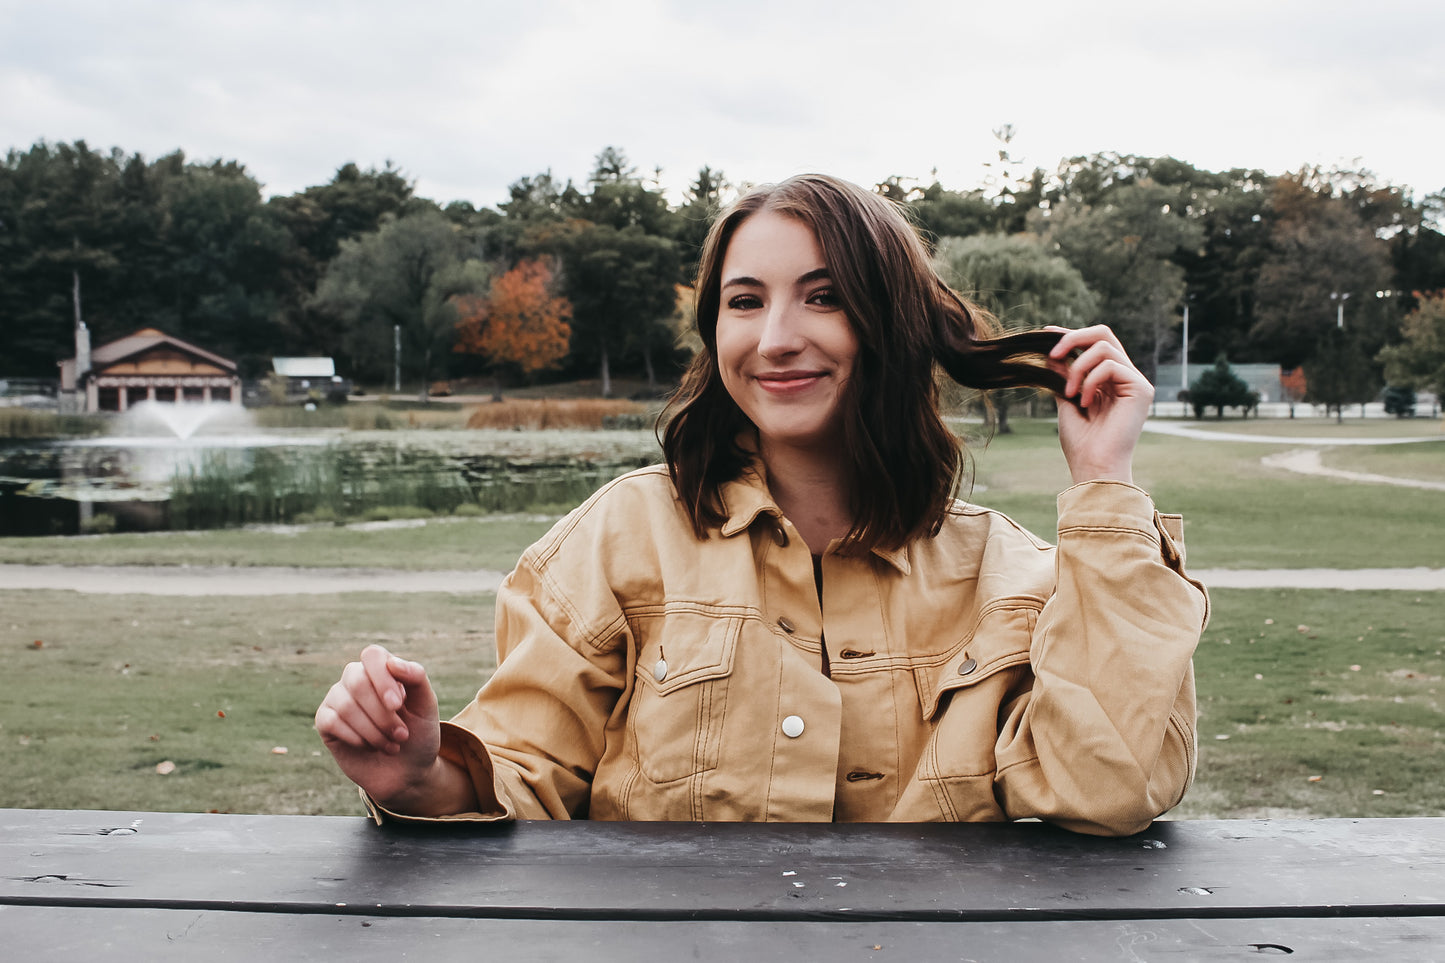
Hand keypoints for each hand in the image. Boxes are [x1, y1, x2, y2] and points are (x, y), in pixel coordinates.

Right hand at [315, 644, 442, 807]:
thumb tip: (392, 662)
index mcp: (381, 669)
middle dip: (382, 714)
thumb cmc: (418, 733)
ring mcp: (338, 698)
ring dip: (374, 731)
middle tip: (402, 735)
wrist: (407, 771)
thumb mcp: (426, 705)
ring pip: (346, 705)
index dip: (383, 679)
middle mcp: (356, 678)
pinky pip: (331, 722)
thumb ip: (416, 677)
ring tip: (391, 745)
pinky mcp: (325, 721)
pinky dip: (356, 738)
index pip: (372, 655)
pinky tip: (369, 747)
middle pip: (357, 681)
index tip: (398, 705)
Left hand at [1046, 325, 1153, 484]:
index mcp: (1110, 380)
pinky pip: (1111, 365)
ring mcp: (1136, 382)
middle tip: (1053, 354)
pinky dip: (1091, 380)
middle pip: (1104, 334)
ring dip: (1078, 367)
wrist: (1093, 466)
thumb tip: (1053, 352)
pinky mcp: (1142, 389)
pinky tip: (1084, 401)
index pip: (1094, 344)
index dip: (1071, 335)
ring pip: (1104, 347)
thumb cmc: (1081, 442)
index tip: (1046, 333)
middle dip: (1074, 338)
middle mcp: (1125, 377)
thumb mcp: (1066, 400)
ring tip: (1069, 392)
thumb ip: (1064, 375)